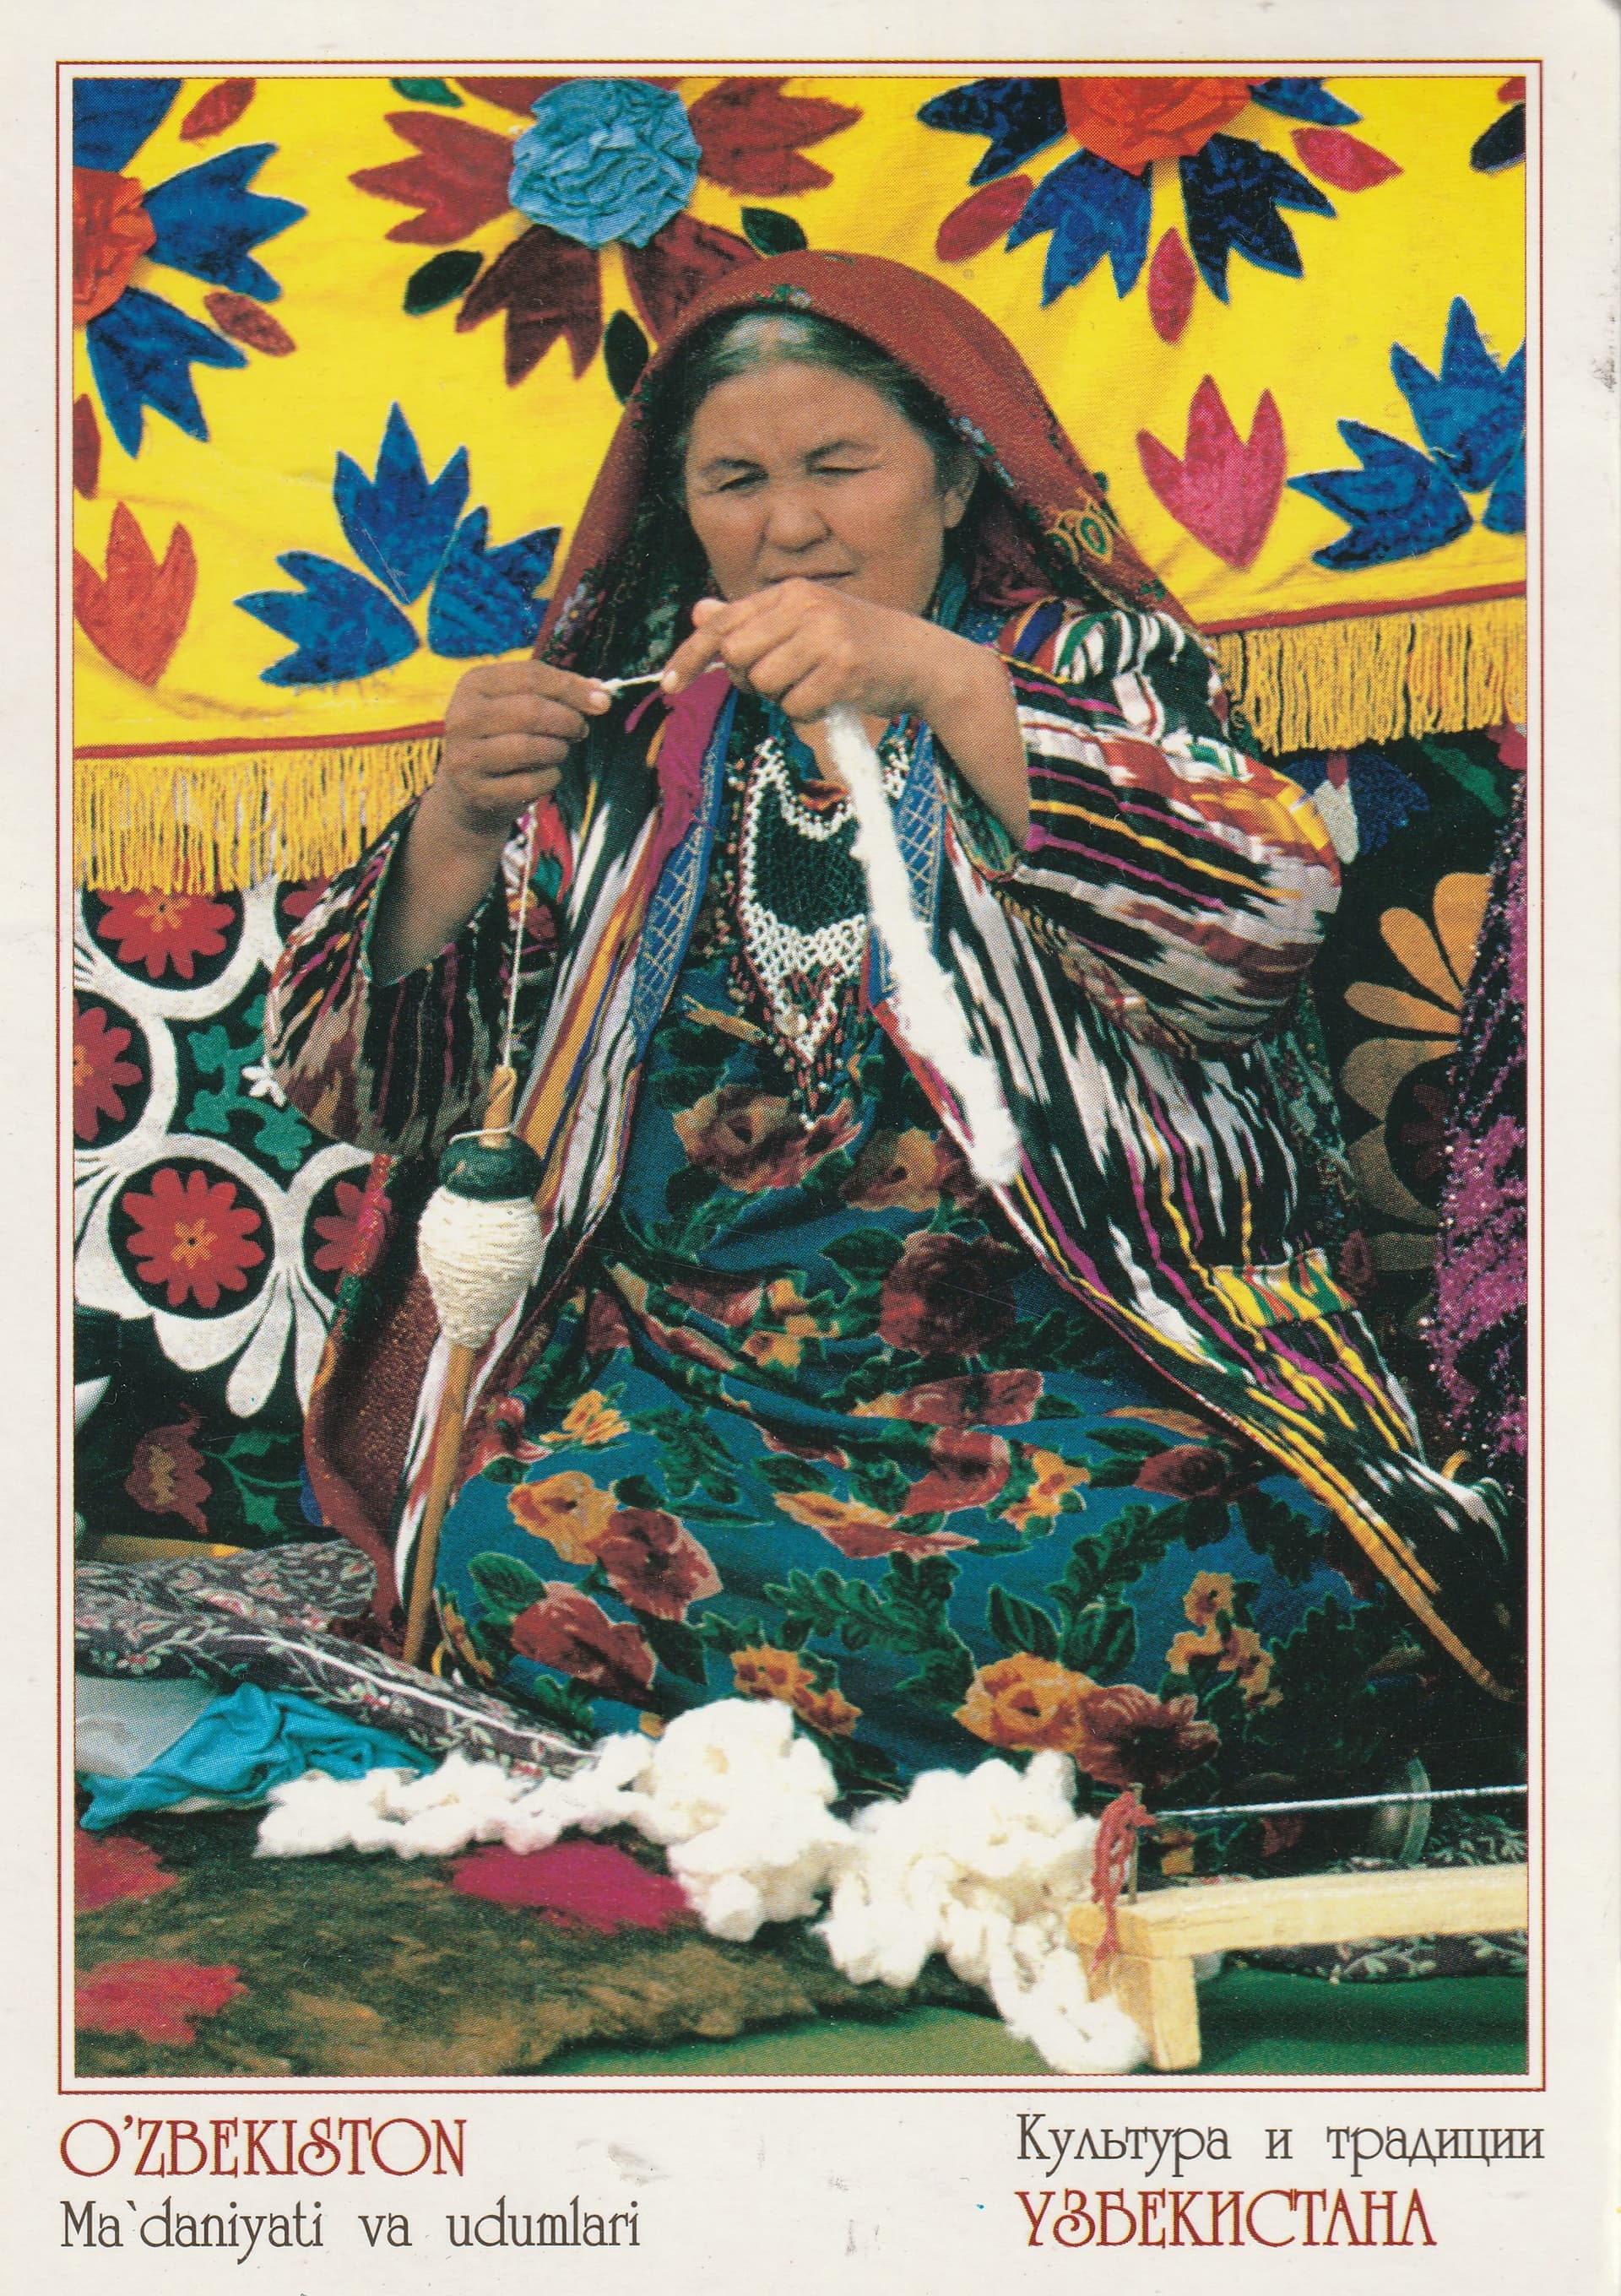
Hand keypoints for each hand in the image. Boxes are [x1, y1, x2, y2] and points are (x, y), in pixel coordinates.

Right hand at [427, 660, 612, 846]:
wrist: (470, 788)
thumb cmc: (505, 736)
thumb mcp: (522, 704)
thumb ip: (558, 692)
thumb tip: (600, 693)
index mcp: (475, 683)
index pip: (531, 676)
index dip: (572, 688)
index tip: (602, 701)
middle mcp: (462, 716)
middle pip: (532, 710)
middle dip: (568, 721)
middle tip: (581, 730)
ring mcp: (465, 756)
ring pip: (531, 748)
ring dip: (558, 750)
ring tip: (558, 751)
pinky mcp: (478, 791)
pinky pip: (531, 783)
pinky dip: (549, 778)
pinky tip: (545, 774)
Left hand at [661, 582, 946, 725]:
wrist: (921, 661)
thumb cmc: (857, 646)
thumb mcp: (804, 624)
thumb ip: (753, 621)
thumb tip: (700, 613)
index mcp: (791, 593)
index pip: (724, 623)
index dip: (690, 656)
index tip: (669, 685)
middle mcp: (807, 606)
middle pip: (738, 657)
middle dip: (750, 679)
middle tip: (781, 681)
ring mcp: (827, 637)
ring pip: (766, 685)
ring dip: (784, 698)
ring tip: (817, 686)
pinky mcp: (844, 670)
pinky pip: (796, 707)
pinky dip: (809, 713)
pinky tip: (833, 699)